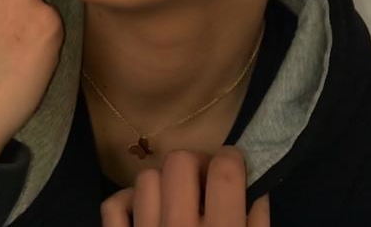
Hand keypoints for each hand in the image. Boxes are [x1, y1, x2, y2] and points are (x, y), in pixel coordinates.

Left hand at [100, 146, 269, 226]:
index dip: (231, 158)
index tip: (232, 165)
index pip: (225, 170)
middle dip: (195, 164)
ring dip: (162, 184)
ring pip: (146, 178)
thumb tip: (257, 190)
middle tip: (203, 180)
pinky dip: (127, 203)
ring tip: (174, 198)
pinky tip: (143, 213)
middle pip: (180, 162)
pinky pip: (113, 205)